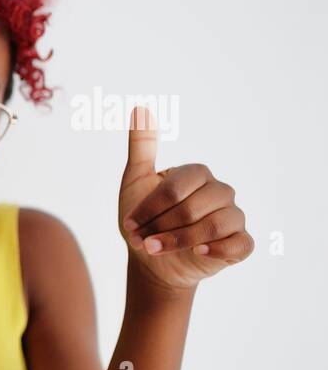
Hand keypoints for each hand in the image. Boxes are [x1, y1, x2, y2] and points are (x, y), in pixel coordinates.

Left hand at [118, 106, 253, 290]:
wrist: (152, 261)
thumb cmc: (144, 220)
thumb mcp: (135, 182)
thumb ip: (141, 147)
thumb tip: (140, 108)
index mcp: (196, 174)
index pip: (175, 188)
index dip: (149, 208)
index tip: (129, 224)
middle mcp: (220, 191)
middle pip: (193, 207)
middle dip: (161, 227)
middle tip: (141, 240)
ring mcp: (233, 216)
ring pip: (214, 226)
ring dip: (179, 241)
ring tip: (154, 249)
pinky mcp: (240, 242)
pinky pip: (241, 244)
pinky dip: (219, 249)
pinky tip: (199, 252)